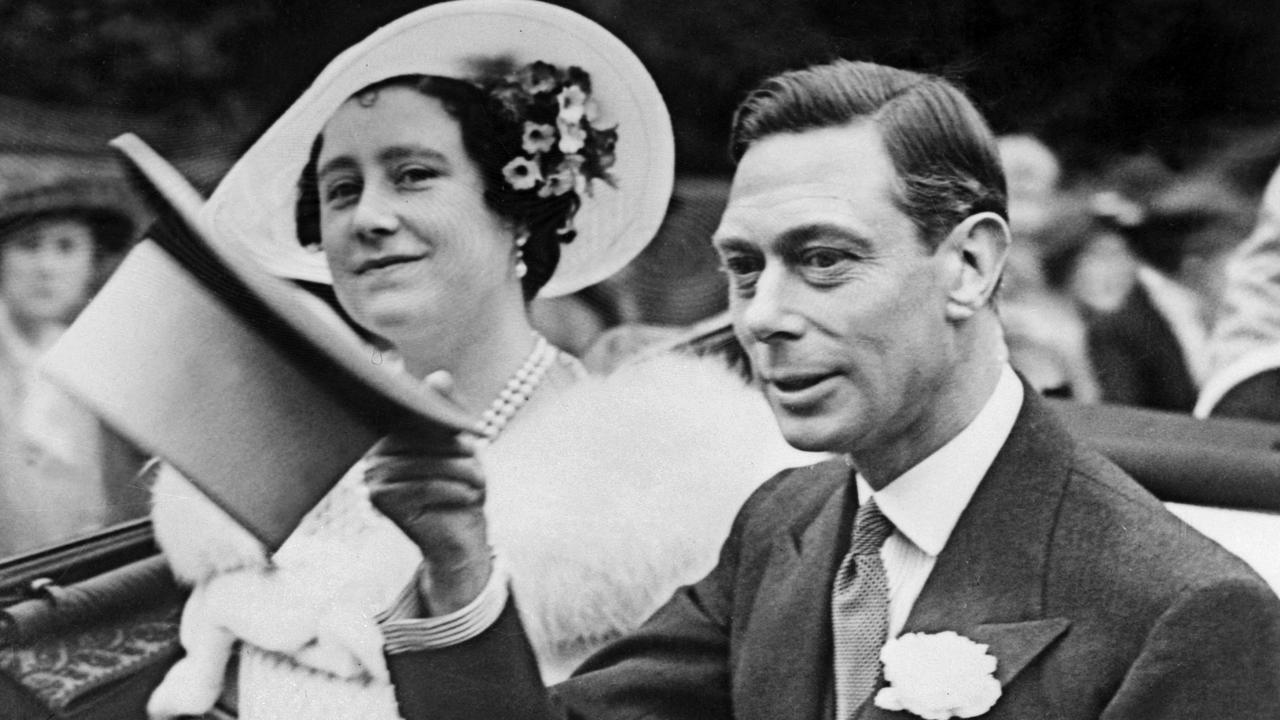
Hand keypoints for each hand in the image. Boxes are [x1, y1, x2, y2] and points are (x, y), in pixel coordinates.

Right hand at [365, 371, 490, 613]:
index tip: (471, 435)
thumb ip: (448, 409)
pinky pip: (422, 487)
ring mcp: (372, 476)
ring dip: (460, 471)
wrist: (461, 535)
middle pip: (419, 437)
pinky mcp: (380, 500)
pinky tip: (468, 496)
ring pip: (424, 463)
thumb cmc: (460, 484)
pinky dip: (453, 490)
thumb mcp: (461, 442)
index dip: (445, 422)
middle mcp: (374, 452)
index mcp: (390, 434)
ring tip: (479, 481)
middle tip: (478, 461)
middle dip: (456, 447)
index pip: (415, 414)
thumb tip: (439, 376)